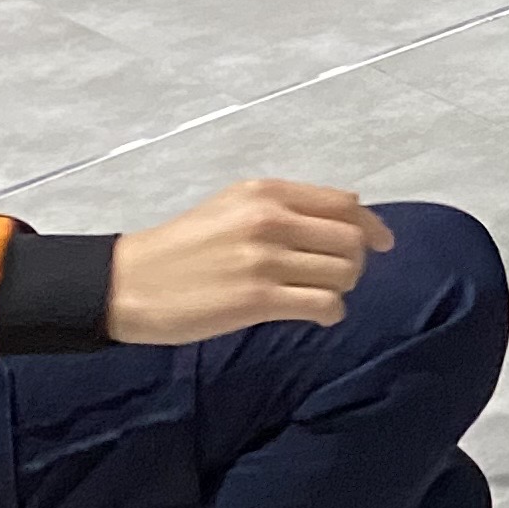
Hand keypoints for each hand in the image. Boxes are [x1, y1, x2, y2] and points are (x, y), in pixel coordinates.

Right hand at [107, 181, 394, 341]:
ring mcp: (264, 260)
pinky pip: (324, 305)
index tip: (382, 244)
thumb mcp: (232, 207)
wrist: (126, 283)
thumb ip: (286, 207)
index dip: (370, 226)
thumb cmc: (183, 246)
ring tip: (315, 295)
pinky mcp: (256, 299)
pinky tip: (317, 314)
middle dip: (354, 262)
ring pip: (344, 274)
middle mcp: (269, 219)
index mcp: (265, 192)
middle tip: (333, 277)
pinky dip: (329, 313)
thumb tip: (350, 220)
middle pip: (352, 241)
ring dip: (340, 289)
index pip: (345, 204)